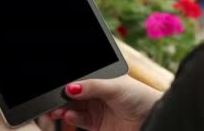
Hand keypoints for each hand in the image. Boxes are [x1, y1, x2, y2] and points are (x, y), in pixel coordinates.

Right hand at [48, 75, 162, 130]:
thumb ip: (93, 87)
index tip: (57, 86)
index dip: (69, 83)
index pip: (81, 79)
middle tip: (51, 99)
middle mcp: (98, 93)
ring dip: (63, 109)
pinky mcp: (97, 125)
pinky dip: (72, 118)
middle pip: (74, 94)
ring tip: (57, 110)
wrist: (153, 118)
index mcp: (103, 79)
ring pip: (73, 108)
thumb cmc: (140, 96)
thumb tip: (71, 86)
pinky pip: (79, 120)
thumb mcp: (116, 87)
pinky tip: (69, 115)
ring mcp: (97, 109)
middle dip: (62, 97)